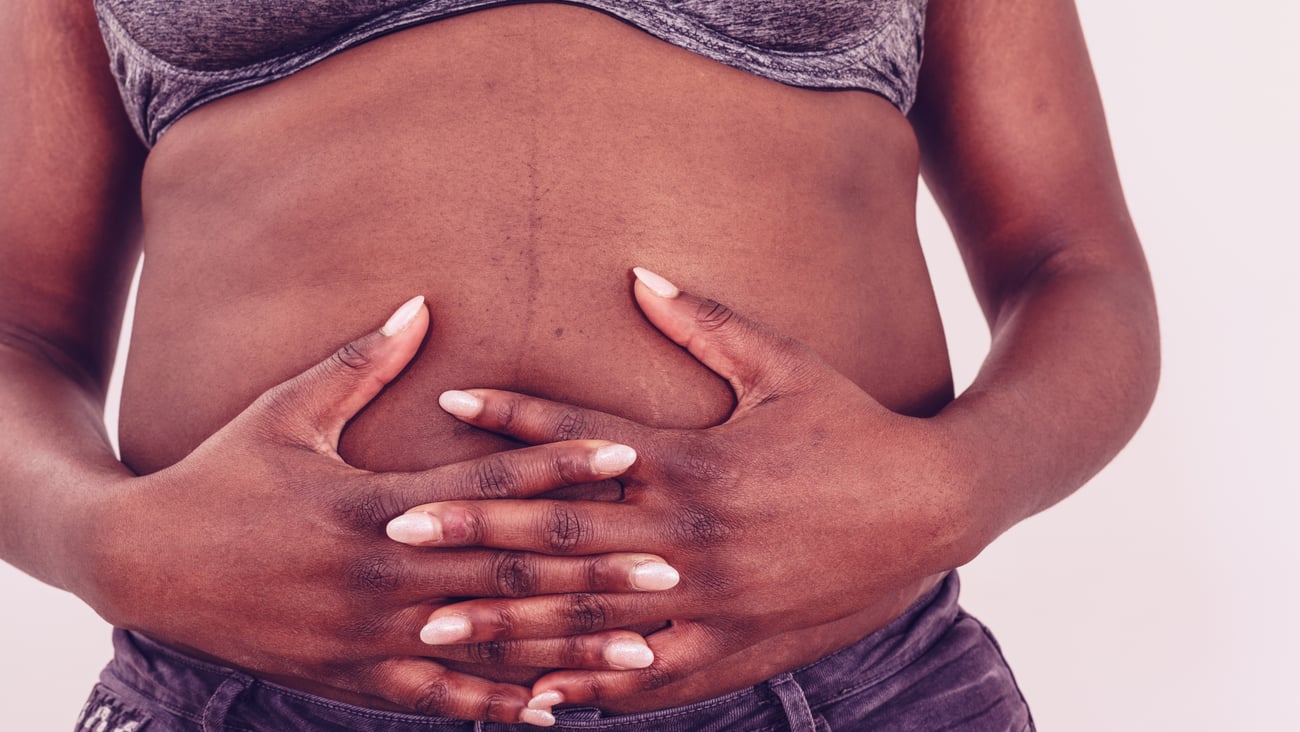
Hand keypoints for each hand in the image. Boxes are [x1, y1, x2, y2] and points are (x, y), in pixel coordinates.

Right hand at [88, 296, 677, 725]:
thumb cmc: (219, 474)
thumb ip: (360, 362)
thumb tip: (421, 303)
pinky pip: (439, 699)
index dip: (559, 466)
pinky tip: (554, 712)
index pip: (486, 485)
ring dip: (569, 650)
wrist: (143, 564)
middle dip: (594, 571)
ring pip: (490, 647)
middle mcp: (381, 576)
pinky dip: (498, 706)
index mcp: (371, 504)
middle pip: (508, 573)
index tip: (628, 454)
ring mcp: (369, 636)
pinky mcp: (354, 678)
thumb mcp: (284, 410)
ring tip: (643, 655)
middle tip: (673, 568)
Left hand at [387, 270, 967, 710]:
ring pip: (591, 619)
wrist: (933, 507)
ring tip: (437, 626)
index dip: (512, 419)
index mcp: (695, 462)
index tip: (446, 405)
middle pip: (564, 535)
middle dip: (476, 534)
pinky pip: (648, 680)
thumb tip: (638, 275)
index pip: (582, 440)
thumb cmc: (852, 429)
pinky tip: (535, 699)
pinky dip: (589, 688)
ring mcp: (709, 601)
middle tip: (397, 534)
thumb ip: (706, 324)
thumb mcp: (784, 367)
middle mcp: (691, 536)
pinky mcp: (733, 649)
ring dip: (509, 621)